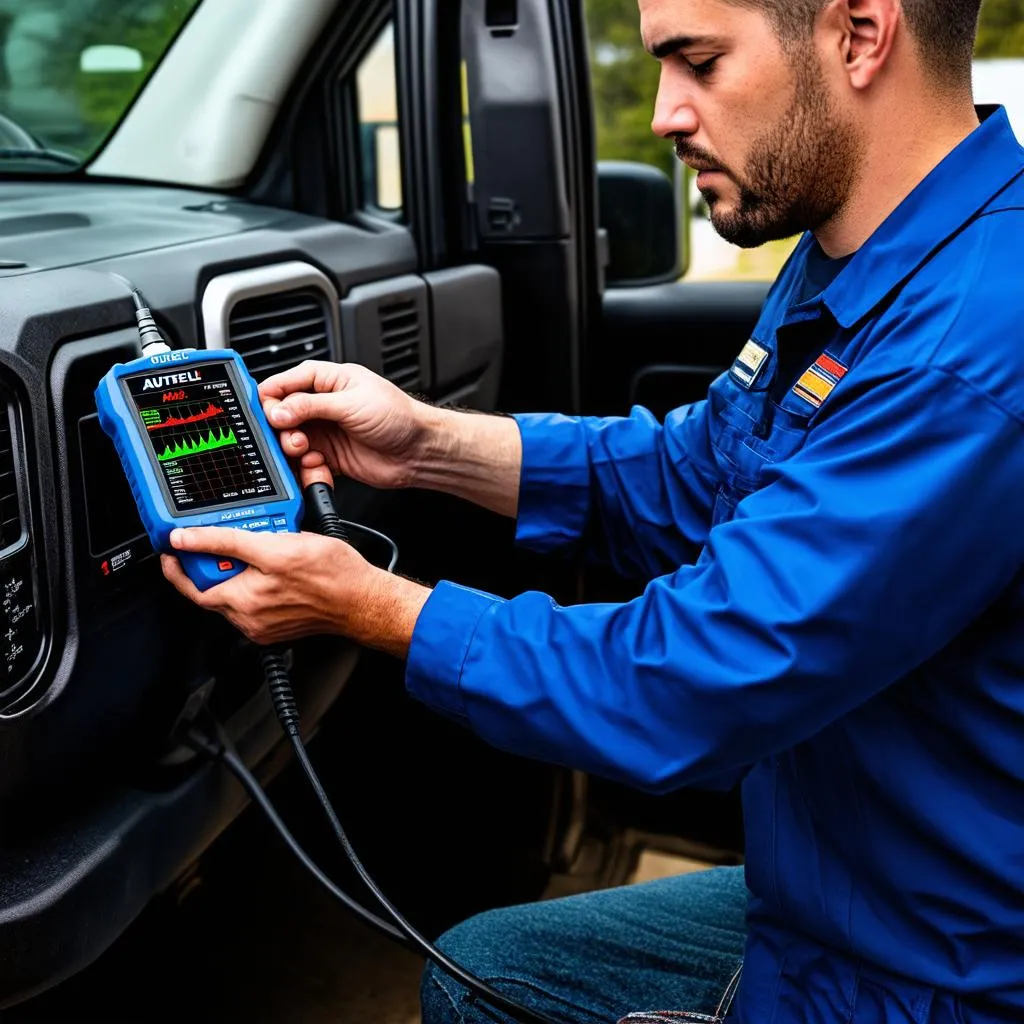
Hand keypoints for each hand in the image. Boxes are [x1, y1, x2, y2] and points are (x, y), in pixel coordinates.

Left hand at [160, 527, 430, 654]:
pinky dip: (258, 579)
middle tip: (234, 537)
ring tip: (263, 548)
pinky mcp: (278, 623)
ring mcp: (263, 623)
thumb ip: (226, 542)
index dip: (178, 562)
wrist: (364, 600)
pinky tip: (276, 565)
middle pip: (213, 585)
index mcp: (241, 602)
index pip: (191, 584)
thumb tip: (186, 539)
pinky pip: (256, 598)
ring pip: (235, 589)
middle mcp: (248, 618)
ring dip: (241, 566)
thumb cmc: (332, 577)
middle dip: (219, 558)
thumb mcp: (276, 547)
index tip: (173, 544)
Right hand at [259, 361, 440, 489]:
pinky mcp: (329, 456)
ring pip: (289, 441)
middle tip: (291, 437)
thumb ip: (310, 406)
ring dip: (292, 450)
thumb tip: (277, 410)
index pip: (284, 383)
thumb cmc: (398, 417)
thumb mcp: (350, 403)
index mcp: (327, 381)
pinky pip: (304, 463)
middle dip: (280, 428)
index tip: (264, 413)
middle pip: (281, 415)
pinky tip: (318, 467)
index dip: (270, 398)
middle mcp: (322, 405)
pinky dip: (306, 468)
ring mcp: (324, 432)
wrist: (419, 451)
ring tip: (306, 452)